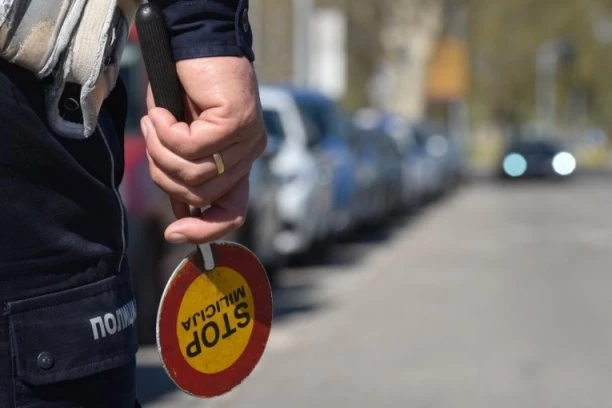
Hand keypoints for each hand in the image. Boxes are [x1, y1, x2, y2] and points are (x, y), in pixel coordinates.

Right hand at [140, 56, 266, 243]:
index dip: (204, 230)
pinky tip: (161, 111)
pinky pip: (190, 146)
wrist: (192, 44)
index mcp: (238, 163)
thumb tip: (179, 212)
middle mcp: (249, 154)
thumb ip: (183, 174)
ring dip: (160, 149)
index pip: (233, 212)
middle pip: (199, 193)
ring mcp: (247, 139)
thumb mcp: (179, 140)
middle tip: (152, 139)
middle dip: (163, 172)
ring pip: (192, 173)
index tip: (173, 234)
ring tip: (155, 120)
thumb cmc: (183, 90)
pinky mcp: (236, 121)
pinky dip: (165, 131)